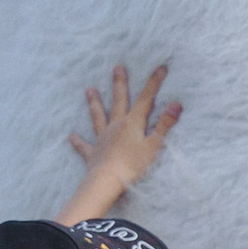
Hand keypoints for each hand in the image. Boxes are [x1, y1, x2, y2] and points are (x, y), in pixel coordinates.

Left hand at [65, 62, 179, 194]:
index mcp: (132, 123)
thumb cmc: (133, 165)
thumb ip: (164, 125)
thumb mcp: (154, 145)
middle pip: (118, 101)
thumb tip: (176, 104)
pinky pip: (84, 145)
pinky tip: (71, 136)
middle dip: (119, 84)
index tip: (160, 67)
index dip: (154, 83)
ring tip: (89, 90)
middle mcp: (115, 126)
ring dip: (94, 103)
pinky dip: (78, 141)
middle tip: (117, 67)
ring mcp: (102, 138)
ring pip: (98, 117)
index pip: (146, 99)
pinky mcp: (93, 153)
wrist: (107, 181)